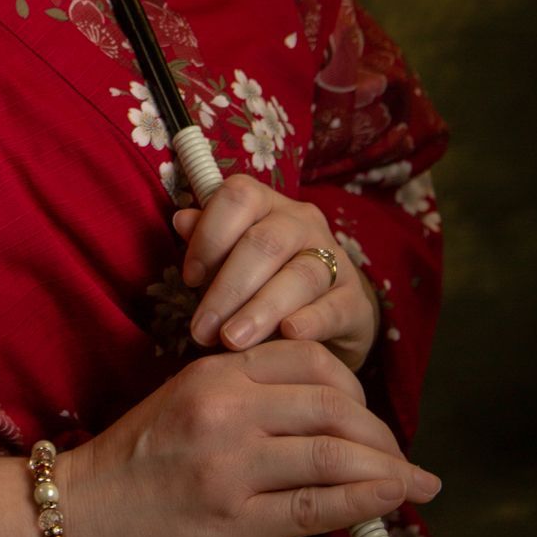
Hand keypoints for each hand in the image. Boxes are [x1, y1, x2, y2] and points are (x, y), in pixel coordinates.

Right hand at [57, 340, 439, 536]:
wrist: (76, 516)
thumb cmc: (130, 465)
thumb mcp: (183, 405)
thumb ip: (243, 398)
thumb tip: (322, 416)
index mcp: (213, 372)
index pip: (308, 359)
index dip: (353, 388)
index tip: (367, 417)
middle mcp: (225, 409)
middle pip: (333, 404)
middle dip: (379, 434)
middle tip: (399, 459)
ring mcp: (231, 465)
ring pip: (335, 454)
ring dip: (388, 470)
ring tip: (414, 483)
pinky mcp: (235, 520)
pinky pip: (320, 505)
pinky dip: (369, 500)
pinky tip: (395, 500)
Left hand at [170, 175, 380, 372]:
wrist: (328, 314)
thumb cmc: (264, 280)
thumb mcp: (230, 259)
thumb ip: (207, 240)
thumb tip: (181, 220)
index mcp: (266, 204)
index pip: (238, 196)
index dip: (209, 234)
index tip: (189, 279)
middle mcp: (303, 223)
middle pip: (265, 243)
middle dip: (228, 288)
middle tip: (203, 330)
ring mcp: (335, 259)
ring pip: (299, 276)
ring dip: (261, 310)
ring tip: (232, 340)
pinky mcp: (356, 300)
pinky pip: (333, 307)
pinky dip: (310, 322)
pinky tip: (288, 335)